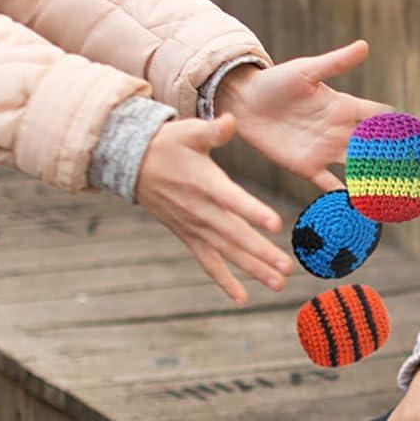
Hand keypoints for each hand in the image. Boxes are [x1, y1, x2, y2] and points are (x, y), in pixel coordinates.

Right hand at [135, 115, 292, 305]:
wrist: (132, 164)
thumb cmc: (167, 144)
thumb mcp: (188, 131)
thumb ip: (212, 131)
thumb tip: (231, 121)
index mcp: (205, 183)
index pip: (233, 200)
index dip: (253, 212)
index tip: (276, 224)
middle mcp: (201, 210)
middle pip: (235, 235)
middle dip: (261, 252)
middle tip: (287, 267)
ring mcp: (194, 226)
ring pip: (226, 253)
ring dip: (252, 269)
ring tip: (279, 283)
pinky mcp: (188, 235)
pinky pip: (207, 262)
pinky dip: (223, 281)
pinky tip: (242, 298)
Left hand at [214, 44, 389, 190]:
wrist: (244, 102)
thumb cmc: (275, 81)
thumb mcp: (307, 70)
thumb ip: (336, 63)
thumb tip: (364, 45)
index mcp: (343, 106)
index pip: (378, 116)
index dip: (399, 123)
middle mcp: (339, 130)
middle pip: (374, 145)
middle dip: (396, 156)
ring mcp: (325, 150)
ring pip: (358, 166)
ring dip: (376, 178)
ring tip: (398, 191)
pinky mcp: (306, 166)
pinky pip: (329, 184)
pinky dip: (344, 195)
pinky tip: (360, 208)